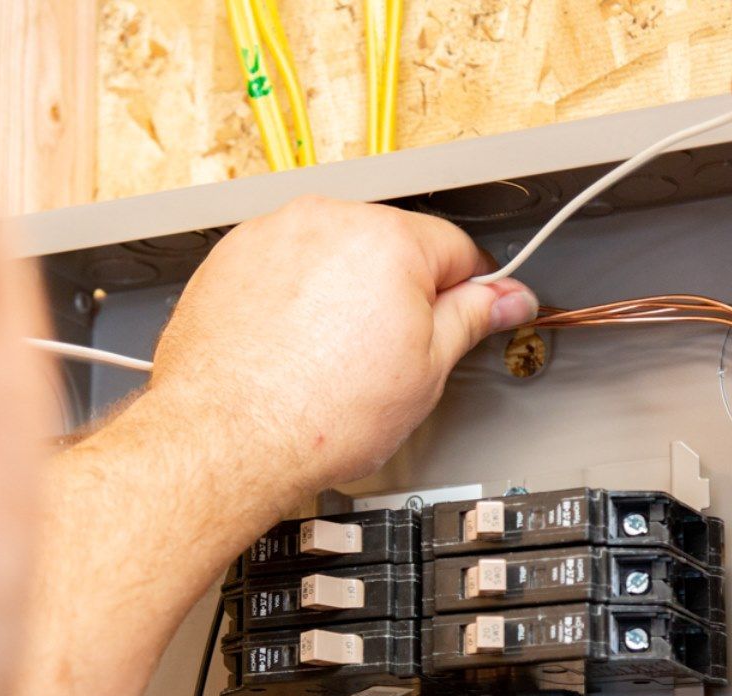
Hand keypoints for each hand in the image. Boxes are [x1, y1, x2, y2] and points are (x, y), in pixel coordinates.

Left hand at [150, 196, 536, 508]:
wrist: (226, 438)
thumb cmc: (315, 416)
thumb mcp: (424, 374)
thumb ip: (470, 321)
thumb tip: (506, 298)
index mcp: (389, 241)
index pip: (457, 249)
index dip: (472, 289)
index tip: (472, 312)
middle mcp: (328, 221)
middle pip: (392, 247)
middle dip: (401, 294)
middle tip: (392, 355)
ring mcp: (274, 235)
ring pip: (335, 256)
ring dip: (346, 295)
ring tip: (334, 359)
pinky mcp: (232, 258)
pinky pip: (285, 268)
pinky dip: (296, 300)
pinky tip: (297, 349)